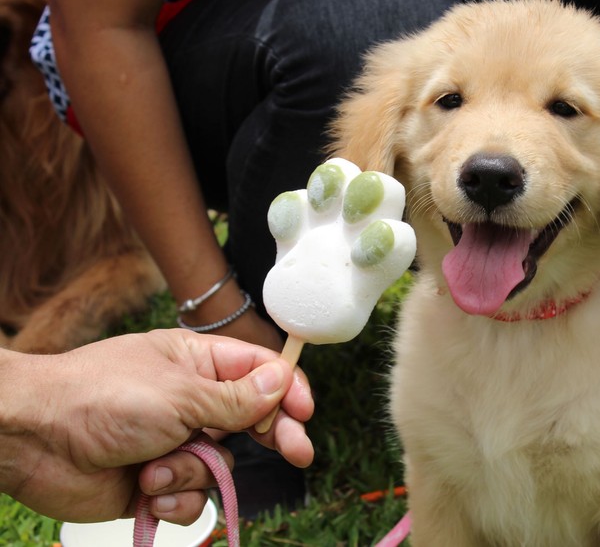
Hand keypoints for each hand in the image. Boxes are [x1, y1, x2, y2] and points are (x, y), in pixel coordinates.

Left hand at [1, 330, 313, 522]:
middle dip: (272, 437)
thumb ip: (235, 397)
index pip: (260, 371)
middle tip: (298, 453)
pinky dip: (176, 497)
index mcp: (199, 363)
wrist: (33, 440)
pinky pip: (194, 495)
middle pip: (253, 419)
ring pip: (222, 465)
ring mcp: (176, 440)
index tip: (305, 414)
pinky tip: (148, 489)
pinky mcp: (158, 479)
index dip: (287, 391)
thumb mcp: (179, 394)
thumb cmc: (103, 397)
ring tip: (159, 468)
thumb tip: (282, 381)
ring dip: (197, 472)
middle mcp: (192, 401)